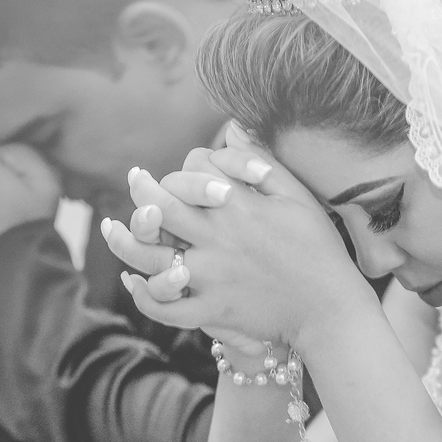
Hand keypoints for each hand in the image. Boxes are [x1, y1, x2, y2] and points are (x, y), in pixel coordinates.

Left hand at [101, 144, 373, 348]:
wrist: (330, 309)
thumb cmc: (319, 249)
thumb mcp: (298, 197)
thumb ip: (262, 163)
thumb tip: (233, 132)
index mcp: (239, 206)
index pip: (194, 172)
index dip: (187, 169)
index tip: (187, 172)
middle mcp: (218, 237)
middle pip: (160, 207)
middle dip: (141, 190)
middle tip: (134, 180)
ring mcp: (211, 276)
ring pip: (151, 258)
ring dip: (124, 243)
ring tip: (111, 230)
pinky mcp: (213, 309)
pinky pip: (166, 307)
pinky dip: (146, 296)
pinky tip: (135, 282)